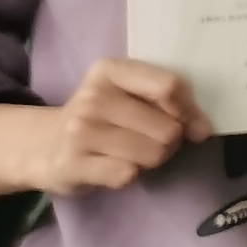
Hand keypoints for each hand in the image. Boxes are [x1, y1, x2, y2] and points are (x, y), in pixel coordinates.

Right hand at [0, 60, 209, 199]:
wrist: (44, 145)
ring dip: (153, 159)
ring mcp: (79, 131)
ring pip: (153, 154)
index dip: (191, 111)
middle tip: (151, 140)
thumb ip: (171, 100)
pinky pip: (128, 175)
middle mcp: (92, 97)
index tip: (194, 125)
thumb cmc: (103, 116)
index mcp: (110, 70)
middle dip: (171, 141)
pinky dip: (130, 175)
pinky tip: (113, 166)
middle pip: (168, 128)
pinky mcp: (72, 165)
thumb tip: (202, 130)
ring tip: (133, 152)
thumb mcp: (130, 93)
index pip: (170, 87)